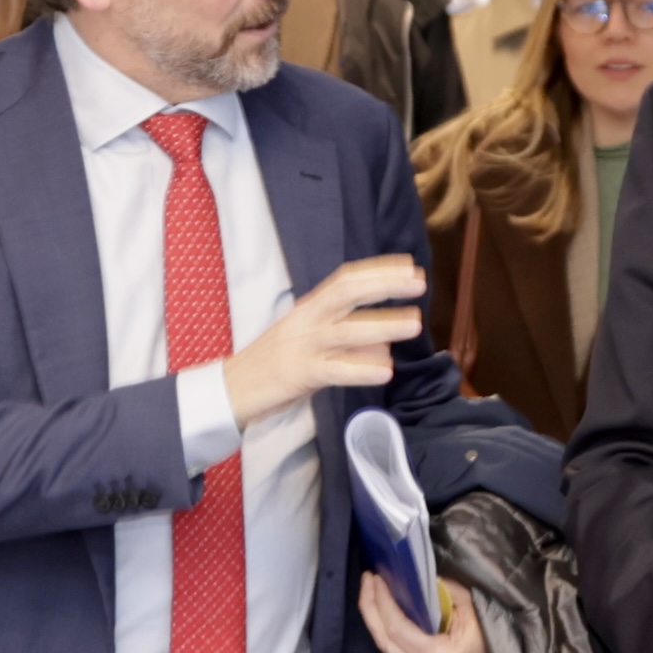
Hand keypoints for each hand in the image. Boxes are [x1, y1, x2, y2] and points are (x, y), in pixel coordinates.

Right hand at [218, 255, 425, 428]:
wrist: (233, 387)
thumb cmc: (275, 361)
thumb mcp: (307, 337)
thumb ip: (344, 335)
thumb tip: (385, 341)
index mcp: (309, 307)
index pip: (344, 279)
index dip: (377, 270)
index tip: (409, 265)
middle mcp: (307, 320)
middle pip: (347, 293)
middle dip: (384, 285)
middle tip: (419, 282)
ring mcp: (303, 346)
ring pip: (347, 331)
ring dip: (384, 325)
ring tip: (415, 323)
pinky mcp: (300, 375)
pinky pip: (336, 370)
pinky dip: (363, 370)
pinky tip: (386, 371)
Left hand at [358, 569, 488, 652]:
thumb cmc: (488, 637)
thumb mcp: (472, 606)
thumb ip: (444, 591)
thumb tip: (415, 581)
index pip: (398, 630)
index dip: (382, 603)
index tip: (375, 580)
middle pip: (387, 643)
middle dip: (372, 609)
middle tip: (368, 583)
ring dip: (376, 625)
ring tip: (373, 598)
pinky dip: (388, 642)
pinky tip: (385, 623)